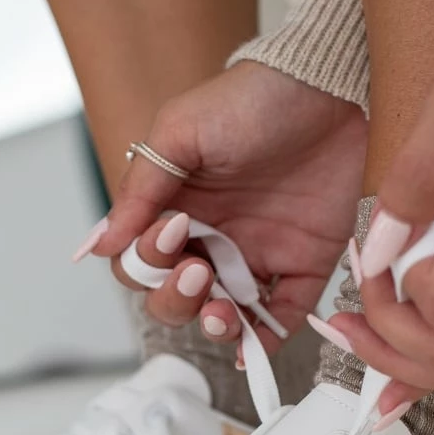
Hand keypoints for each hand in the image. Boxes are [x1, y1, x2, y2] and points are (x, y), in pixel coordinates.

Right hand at [92, 62, 366, 353]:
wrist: (331, 89)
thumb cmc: (252, 100)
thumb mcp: (181, 132)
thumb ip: (142, 189)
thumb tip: (102, 245)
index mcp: (175, 210)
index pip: (142, 265)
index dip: (147, 265)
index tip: (171, 234)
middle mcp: (212, 240)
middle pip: (176, 299)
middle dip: (178, 300)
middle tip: (198, 273)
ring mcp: (257, 257)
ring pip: (224, 315)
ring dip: (216, 326)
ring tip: (223, 314)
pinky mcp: (303, 266)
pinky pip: (281, 317)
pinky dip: (266, 339)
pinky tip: (253, 346)